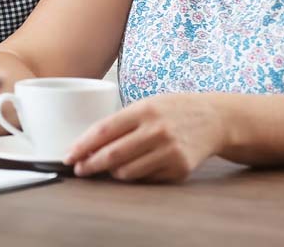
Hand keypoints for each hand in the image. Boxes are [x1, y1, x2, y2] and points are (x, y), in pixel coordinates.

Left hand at [64, 94, 225, 181]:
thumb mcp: (147, 105)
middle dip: (90, 165)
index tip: (68, 156)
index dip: (82, 146)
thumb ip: (121, 122)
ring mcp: (170, 151)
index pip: (104, 131)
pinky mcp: (180, 168)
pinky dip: (135, 175)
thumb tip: (89, 144)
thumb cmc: (173, 110)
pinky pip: (147, 178)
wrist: (214, 119)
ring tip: (106, 168)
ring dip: (111, 172)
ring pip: (127, 172)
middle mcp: (156, 131)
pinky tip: (132, 168)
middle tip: (79, 169)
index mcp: (143, 110)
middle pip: (112, 155)